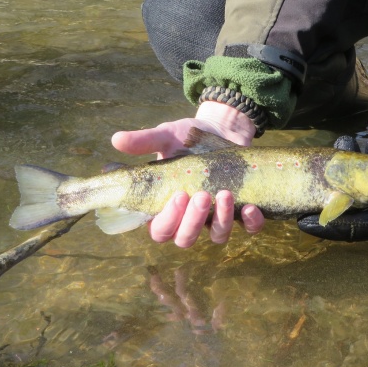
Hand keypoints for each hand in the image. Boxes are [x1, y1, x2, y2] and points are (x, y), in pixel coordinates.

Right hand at [111, 101, 264, 246]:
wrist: (221, 128)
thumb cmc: (188, 138)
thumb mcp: (166, 137)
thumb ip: (144, 142)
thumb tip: (116, 139)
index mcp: (167, 206)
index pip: (159, 230)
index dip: (167, 220)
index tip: (178, 196)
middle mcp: (190, 217)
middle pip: (185, 239)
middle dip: (192, 222)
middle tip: (201, 195)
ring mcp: (216, 217)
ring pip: (217, 236)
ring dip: (222, 220)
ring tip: (225, 193)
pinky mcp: (241, 212)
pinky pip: (248, 229)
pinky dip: (251, 223)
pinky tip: (251, 207)